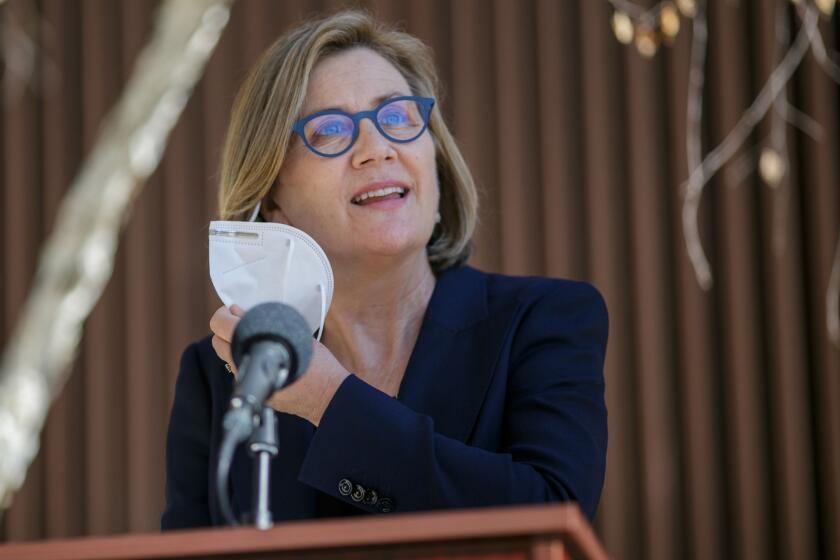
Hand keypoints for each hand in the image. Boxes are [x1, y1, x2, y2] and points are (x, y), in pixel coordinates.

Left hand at [208, 304, 349, 425]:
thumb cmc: (318, 365)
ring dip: (236, 345)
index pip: (221, 327)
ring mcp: (248, 384)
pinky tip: (265, 356)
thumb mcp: (295, 334)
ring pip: (228, 358)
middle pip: (218, 343)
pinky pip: (242, 370)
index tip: (231, 311)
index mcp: (254, 349)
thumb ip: (262, 321)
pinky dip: (247, 359)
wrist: (329, 397)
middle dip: (225, 331)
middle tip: (241, 322)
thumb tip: (237, 311)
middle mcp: (245, 368)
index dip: (223, 315)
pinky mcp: (252, 393)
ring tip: (256, 339)